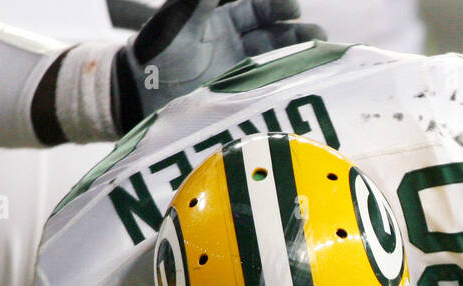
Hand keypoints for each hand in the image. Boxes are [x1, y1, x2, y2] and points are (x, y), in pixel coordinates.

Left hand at [115, 0, 325, 129]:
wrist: (141, 98)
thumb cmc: (156, 53)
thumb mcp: (179, 21)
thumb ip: (199, 0)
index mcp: (220, 20)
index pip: (256, 8)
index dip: (276, 6)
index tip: (294, 9)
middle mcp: (234, 44)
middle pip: (274, 33)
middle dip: (297, 32)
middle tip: (316, 35)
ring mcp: (240, 71)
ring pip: (278, 59)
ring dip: (300, 56)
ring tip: (320, 57)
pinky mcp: (242, 96)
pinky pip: (271, 86)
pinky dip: (290, 82)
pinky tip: (306, 82)